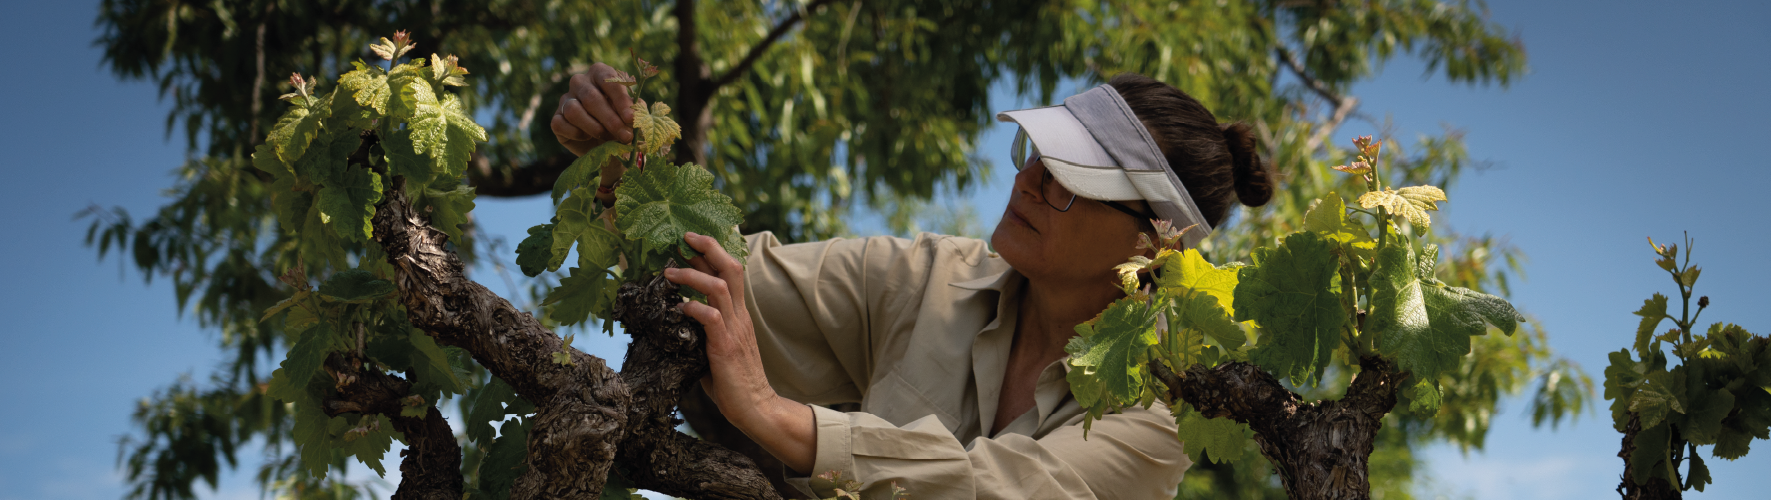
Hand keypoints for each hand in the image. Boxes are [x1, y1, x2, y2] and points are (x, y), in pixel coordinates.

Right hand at [550, 62, 635, 155]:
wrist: (604, 144)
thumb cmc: (620, 122)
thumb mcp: (630, 114)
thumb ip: (634, 110)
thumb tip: (635, 112)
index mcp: (600, 73)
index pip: (608, 79)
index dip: (620, 100)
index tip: (631, 119)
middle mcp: (580, 82)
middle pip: (591, 97)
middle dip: (610, 119)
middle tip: (625, 136)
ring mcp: (565, 99)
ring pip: (574, 110)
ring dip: (593, 127)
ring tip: (607, 137)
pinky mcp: (556, 117)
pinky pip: (561, 123)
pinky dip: (576, 133)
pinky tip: (587, 138)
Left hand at [665, 232, 814, 473]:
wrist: (756, 408)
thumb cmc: (733, 382)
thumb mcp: (717, 348)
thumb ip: (703, 330)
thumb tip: (676, 318)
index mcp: (739, 314)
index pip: (730, 272)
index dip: (711, 252)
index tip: (689, 241)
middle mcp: (740, 316)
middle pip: (732, 268)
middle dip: (709, 247)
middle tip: (685, 235)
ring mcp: (735, 330)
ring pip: (721, 287)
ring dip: (693, 275)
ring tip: (669, 271)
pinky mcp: (726, 347)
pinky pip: (711, 318)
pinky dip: (693, 307)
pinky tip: (679, 307)